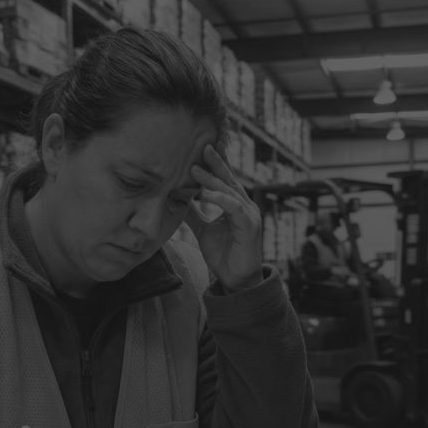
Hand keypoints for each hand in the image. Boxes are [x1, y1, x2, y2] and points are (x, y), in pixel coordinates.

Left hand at [184, 145, 262, 292]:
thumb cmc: (223, 254)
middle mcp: (245, 205)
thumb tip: (178, 198)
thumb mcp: (203, 229)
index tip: (200, 149)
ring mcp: (249, 215)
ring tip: (195, 170)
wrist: (235, 279)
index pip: (224, 179)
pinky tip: (206, 194)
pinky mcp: (249, 226)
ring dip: (212, 180)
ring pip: (230, 191)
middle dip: (215, 163)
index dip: (214, 164)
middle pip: (229, 179)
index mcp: (235, 204)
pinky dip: (220, 199)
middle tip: (201, 147)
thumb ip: (194, 214)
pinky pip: (234, 208)